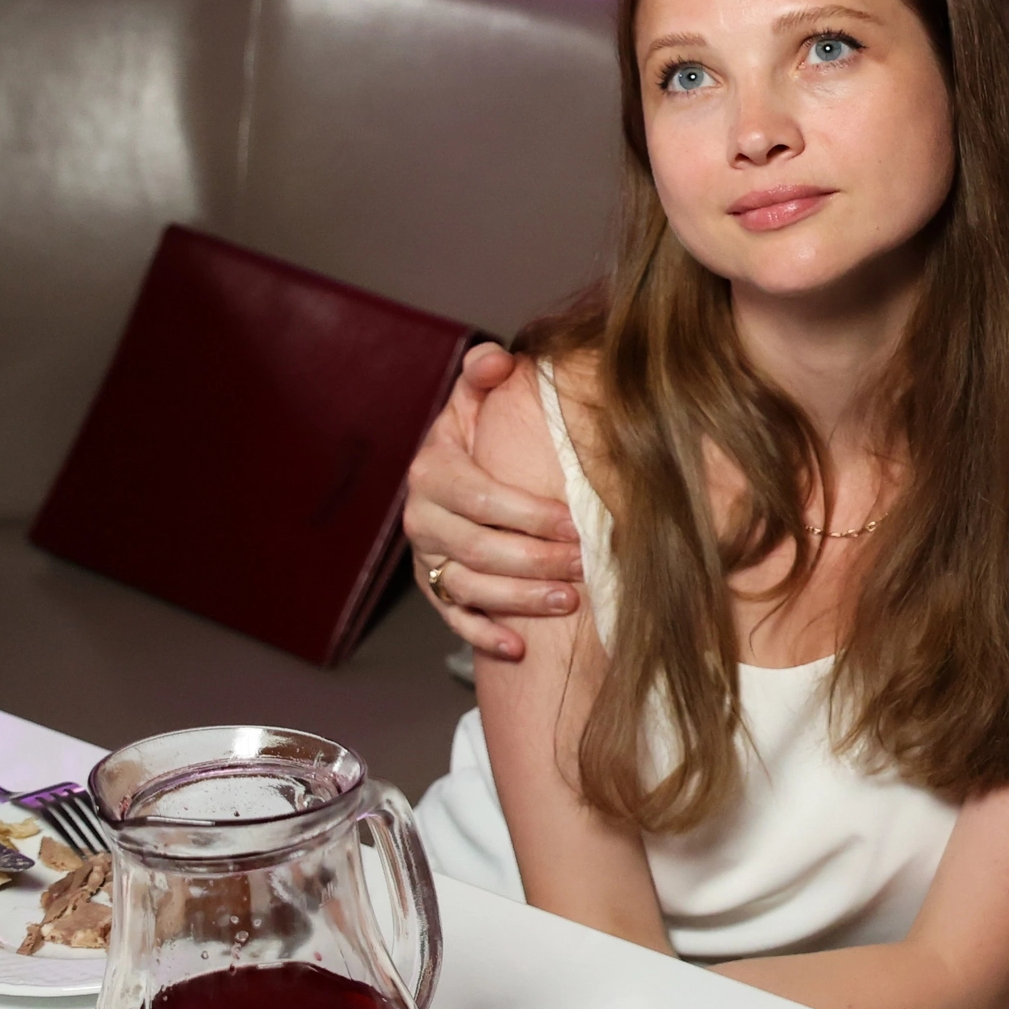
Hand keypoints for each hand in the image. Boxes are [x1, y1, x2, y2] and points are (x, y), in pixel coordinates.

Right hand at [405, 343, 583, 660]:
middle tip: (585, 564)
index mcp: (435, 471)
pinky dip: (484, 635)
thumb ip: (485, 375)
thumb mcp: (477, 399)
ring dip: (519, 600)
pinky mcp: (435, 589)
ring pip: (469, 588)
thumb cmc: (480, 434)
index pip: (480, 498)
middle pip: (477, 549)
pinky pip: (454, 619)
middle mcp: (423, 517)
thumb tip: (497, 359)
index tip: (575, 522)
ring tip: (569, 602)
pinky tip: (520, 648)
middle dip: (535, 560)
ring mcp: (427, 557)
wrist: (456, 471)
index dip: (527, 514)